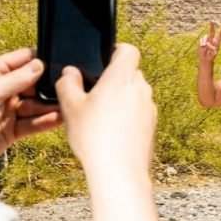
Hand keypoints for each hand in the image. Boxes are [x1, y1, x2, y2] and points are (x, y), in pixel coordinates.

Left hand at [0, 48, 61, 175]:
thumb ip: (16, 79)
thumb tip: (40, 64)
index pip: (21, 60)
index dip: (39, 59)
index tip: (60, 59)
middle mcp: (3, 90)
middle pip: (33, 83)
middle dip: (49, 84)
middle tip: (69, 84)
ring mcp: (8, 111)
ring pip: (35, 105)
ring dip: (50, 104)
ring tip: (68, 103)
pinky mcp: (12, 131)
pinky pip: (33, 124)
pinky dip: (46, 121)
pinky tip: (59, 118)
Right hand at [56, 44, 155, 174]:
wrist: (119, 171)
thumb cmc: (93, 136)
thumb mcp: (71, 107)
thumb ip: (68, 83)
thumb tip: (70, 73)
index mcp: (122, 77)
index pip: (129, 50)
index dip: (116, 51)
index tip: (103, 60)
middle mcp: (141, 88)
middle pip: (131, 72)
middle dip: (115, 79)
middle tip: (94, 94)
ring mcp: (149, 107)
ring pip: (135, 93)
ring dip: (121, 98)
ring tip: (101, 116)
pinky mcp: (152, 125)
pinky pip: (140, 112)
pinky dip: (129, 116)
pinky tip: (112, 132)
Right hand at [197, 22, 220, 63]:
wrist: (204, 58)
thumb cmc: (210, 57)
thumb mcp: (212, 54)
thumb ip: (212, 50)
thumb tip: (208, 44)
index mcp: (217, 43)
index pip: (220, 36)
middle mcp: (212, 40)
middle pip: (212, 31)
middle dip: (212, 26)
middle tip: (212, 20)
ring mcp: (207, 40)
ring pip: (205, 37)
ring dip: (204, 42)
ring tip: (204, 47)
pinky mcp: (202, 41)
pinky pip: (201, 40)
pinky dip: (201, 43)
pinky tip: (202, 47)